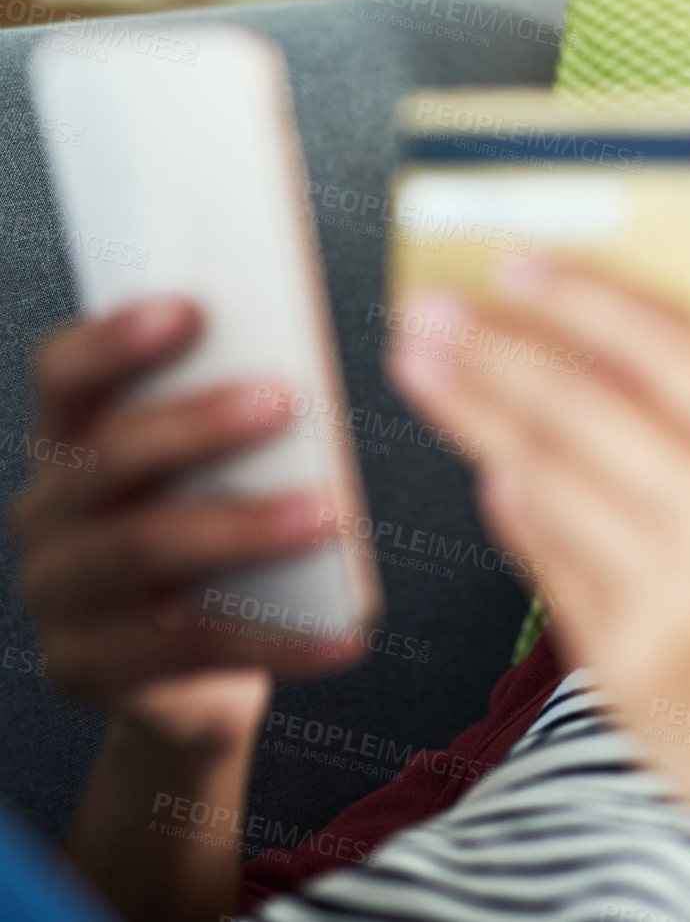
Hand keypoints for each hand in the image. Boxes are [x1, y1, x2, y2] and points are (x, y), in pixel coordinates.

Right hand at [9, 297, 360, 754]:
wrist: (192, 679)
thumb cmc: (223, 543)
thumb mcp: (225, 477)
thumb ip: (240, 421)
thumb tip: (316, 366)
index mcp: (72, 444)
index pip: (64, 376)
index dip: (117, 340)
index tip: (190, 308)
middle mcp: (46, 512)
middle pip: (107, 458)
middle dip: (197, 423)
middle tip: (286, 399)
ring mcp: (57, 595)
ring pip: (142, 549)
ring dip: (243, 526)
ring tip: (329, 515)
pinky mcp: (85, 667)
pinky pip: (191, 648)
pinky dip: (279, 640)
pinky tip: (344, 636)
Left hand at [385, 255, 689, 907]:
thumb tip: (580, 352)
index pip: (685, 347)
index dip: (591, 294)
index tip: (519, 261)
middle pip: (599, 401)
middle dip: (501, 344)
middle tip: (433, 306)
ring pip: (553, 469)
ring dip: (474, 408)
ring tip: (422, 363)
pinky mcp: (633, 656)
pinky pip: (548, 551)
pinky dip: (510, 501)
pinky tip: (485, 468)